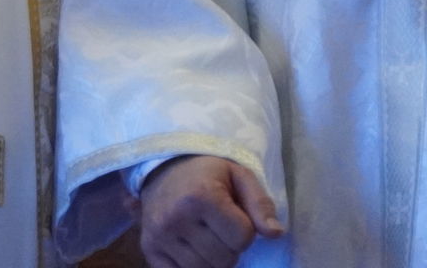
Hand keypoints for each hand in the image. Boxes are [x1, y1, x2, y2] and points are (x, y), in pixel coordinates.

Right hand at [139, 155, 282, 267]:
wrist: (163, 168)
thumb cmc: (207, 172)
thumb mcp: (239, 175)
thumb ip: (260, 204)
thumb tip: (277, 234)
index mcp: (202, 197)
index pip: (243, 237)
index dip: (246, 229)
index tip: (236, 215)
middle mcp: (177, 219)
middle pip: (225, 259)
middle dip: (231, 247)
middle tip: (221, 228)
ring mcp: (160, 237)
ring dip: (214, 259)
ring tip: (208, 237)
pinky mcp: (149, 250)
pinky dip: (193, 267)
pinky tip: (193, 249)